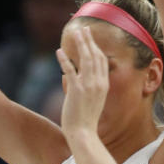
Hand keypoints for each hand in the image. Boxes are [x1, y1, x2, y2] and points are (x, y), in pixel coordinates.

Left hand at [57, 24, 109, 142]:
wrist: (83, 133)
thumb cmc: (86, 121)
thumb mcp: (93, 102)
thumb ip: (89, 89)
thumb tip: (75, 79)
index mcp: (104, 85)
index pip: (102, 61)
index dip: (96, 48)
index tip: (90, 39)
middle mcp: (98, 83)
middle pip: (95, 56)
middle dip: (89, 40)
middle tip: (84, 29)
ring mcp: (88, 86)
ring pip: (85, 59)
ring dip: (80, 44)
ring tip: (75, 33)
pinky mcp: (76, 90)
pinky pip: (70, 70)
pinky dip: (64, 60)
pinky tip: (59, 51)